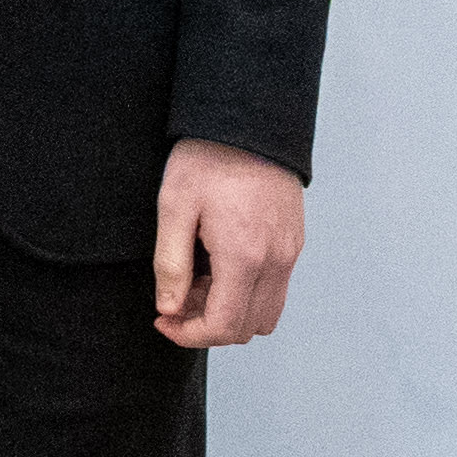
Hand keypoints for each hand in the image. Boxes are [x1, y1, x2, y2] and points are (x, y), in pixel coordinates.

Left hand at [152, 138, 305, 348]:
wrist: (248, 122)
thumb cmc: (208, 158)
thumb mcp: (174, 208)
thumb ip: (170, 265)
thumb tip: (169, 309)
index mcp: (245, 257)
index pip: (224, 326)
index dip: (189, 335)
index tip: (163, 321)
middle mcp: (276, 261)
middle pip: (247, 328)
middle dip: (207, 325)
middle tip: (174, 299)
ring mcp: (290, 253)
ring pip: (266, 313)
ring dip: (230, 311)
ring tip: (195, 280)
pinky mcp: (294, 243)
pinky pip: (275, 289)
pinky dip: (246, 293)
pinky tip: (217, 264)